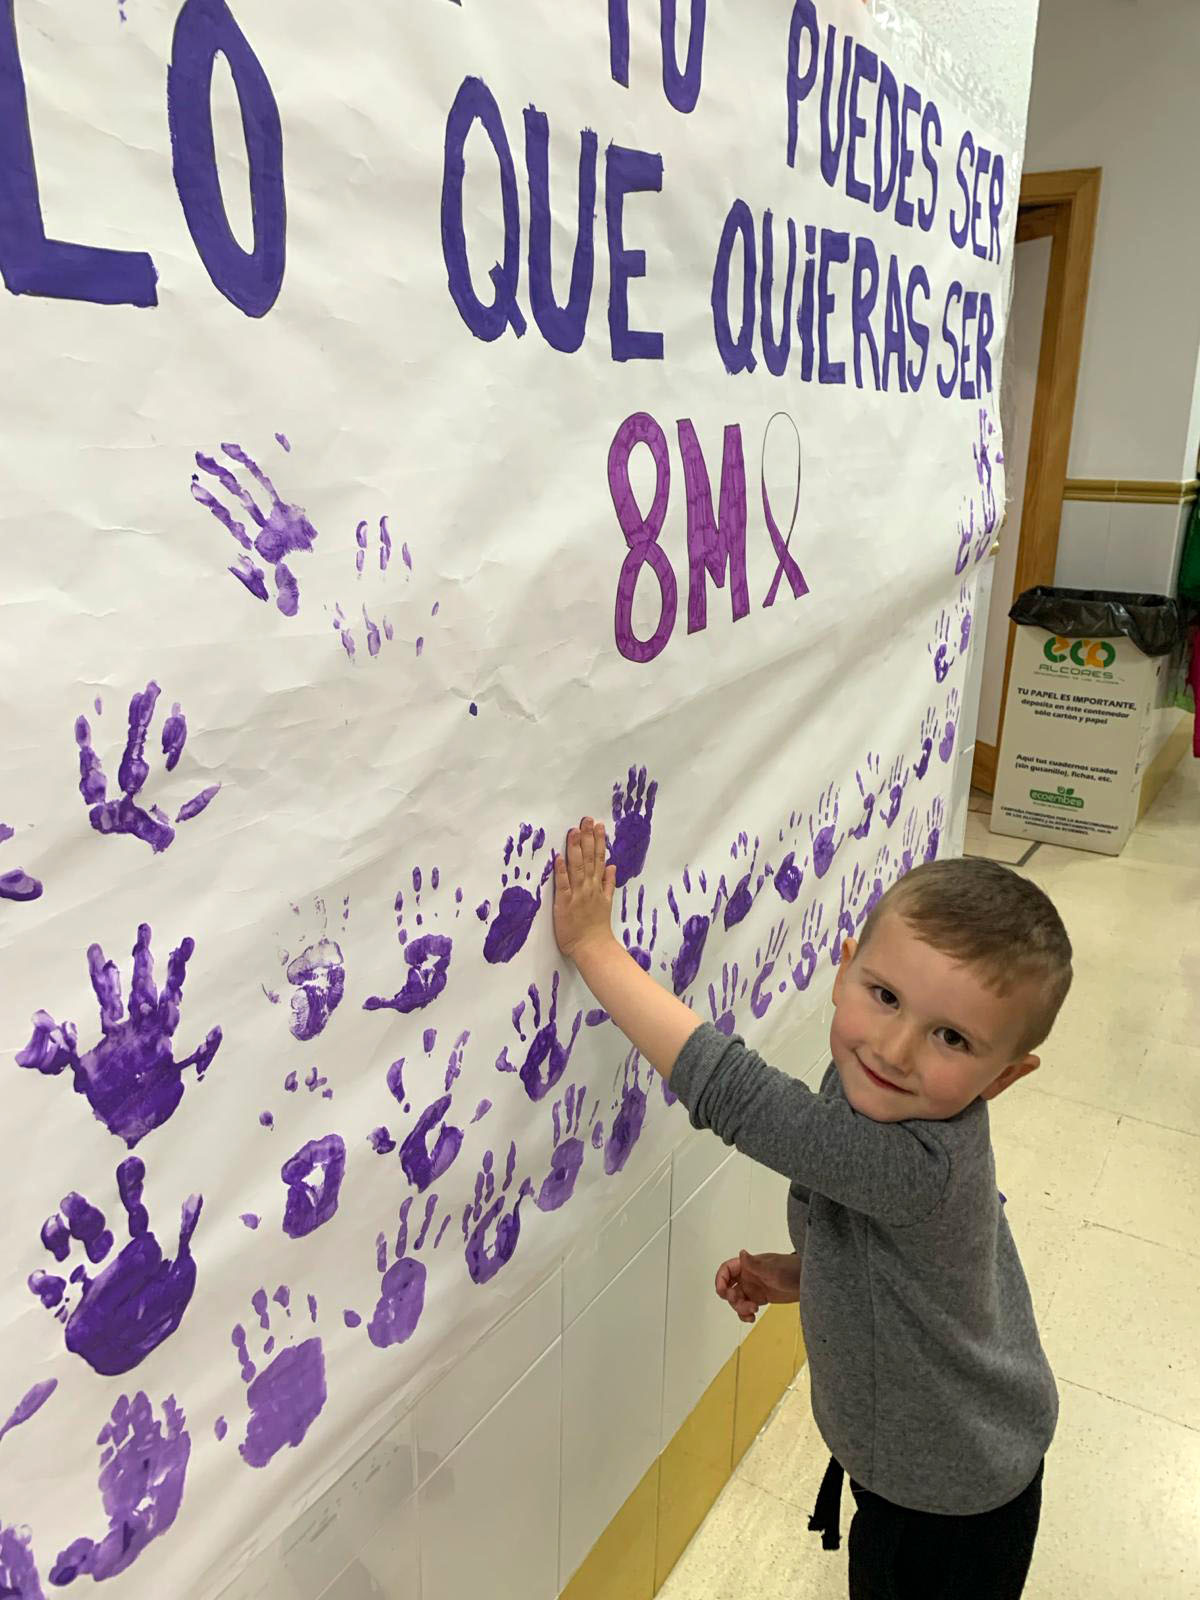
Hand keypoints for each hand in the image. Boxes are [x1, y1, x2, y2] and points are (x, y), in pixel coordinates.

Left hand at [553, 816, 615, 961]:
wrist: (592, 947)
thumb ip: (608, 883)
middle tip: (586, 819)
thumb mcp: (607, 902)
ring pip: (577, 867)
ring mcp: (578, 894)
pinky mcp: (565, 903)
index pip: (599, 858)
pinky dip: (561, 870)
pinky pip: (564, 884)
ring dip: (576, 848)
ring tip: (574, 831)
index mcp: (597, 886)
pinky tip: (559, 857)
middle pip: (589, 858)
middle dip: (588, 837)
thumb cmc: (597, 927)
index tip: (598, 825)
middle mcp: (589, 886)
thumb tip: (612, 865)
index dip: (598, 841)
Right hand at [714, 1249, 800, 1323]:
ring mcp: (753, 1288)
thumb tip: (741, 1253)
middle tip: (742, 1303)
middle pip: (729, 1288)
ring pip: (737, 1300)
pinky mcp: (760, 1299)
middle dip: (732, 1298)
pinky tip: (752, 1318)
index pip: (727, 1270)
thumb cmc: (791, 1270)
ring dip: (740, 1308)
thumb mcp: (773, 1269)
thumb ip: (756, 1264)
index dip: (720, 1279)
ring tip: (753, 1311)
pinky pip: (746, 1308)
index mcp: (748, 1265)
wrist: (807, 1281)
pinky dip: (745, 1314)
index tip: (722, 1291)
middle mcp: (748, 1276)